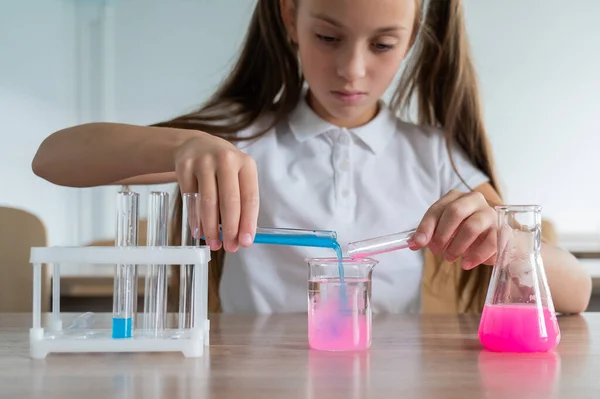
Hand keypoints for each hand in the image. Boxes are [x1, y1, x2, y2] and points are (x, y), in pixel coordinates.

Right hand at [173, 132, 258, 252]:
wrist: (196, 145)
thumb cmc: (223, 167)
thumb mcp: (238, 175)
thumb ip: (242, 202)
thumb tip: (241, 236)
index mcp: (246, 163)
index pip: (250, 197)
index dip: (248, 222)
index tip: (246, 241)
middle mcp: (225, 160)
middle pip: (229, 201)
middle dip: (230, 229)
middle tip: (230, 247)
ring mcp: (203, 162)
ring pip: (208, 202)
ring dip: (211, 228)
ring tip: (214, 244)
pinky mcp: (184, 167)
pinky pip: (191, 200)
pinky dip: (196, 219)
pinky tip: (199, 231)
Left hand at [408, 190, 496, 269]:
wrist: (492, 234)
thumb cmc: (462, 230)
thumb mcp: (444, 229)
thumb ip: (428, 234)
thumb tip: (412, 243)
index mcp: (456, 197)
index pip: (437, 209)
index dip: (426, 226)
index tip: (418, 243)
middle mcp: (474, 200)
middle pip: (455, 212)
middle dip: (442, 234)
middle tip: (435, 251)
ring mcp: (490, 213)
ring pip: (472, 226)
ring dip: (457, 245)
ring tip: (449, 258)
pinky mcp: (502, 229)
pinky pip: (490, 242)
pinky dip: (476, 255)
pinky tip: (466, 264)